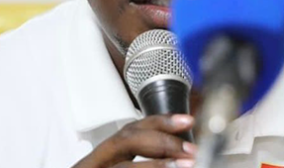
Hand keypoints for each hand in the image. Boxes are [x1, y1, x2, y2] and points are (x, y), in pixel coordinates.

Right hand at [72, 114, 196, 167]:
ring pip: (123, 167)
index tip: (187, 121)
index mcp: (103, 158)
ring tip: (183, 165)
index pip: (131, 129)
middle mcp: (93, 165)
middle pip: (126, 140)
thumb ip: (142, 162)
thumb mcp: (117, 165)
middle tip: (190, 151)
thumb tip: (180, 159)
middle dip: (162, 142)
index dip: (160, 121)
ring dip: (156, 165)